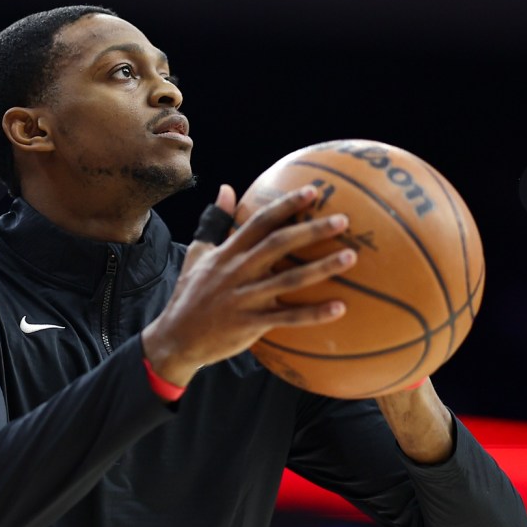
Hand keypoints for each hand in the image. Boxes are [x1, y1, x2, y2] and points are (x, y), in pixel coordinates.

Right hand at [141, 183, 357, 386]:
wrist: (176, 338)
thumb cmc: (191, 294)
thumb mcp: (197, 253)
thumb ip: (214, 221)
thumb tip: (226, 188)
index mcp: (228, 253)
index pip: (259, 222)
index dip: (286, 205)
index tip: (313, 192)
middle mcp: (237, 272)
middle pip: (278, 245)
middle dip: (311, 231)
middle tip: (342, 220)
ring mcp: (244, 298)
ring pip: (288, 280)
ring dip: (320, 268)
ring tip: (350, 258)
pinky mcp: (249, 325)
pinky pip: (286, 319)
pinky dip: (313, 314)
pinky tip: (339, 308)